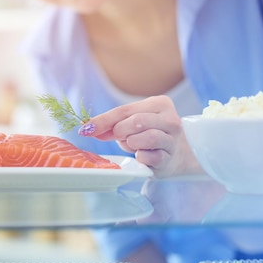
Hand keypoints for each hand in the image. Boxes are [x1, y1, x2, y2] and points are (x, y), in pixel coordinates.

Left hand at [88, 95, 203, 177]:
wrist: (176, 156)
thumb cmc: (150, 134)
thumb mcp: (131, 123)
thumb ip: (112, 124)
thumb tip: (88, 128)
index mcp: (159, 103)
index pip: (124, 110)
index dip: (103, 120)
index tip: (86, 129)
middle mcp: (170, 119)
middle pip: (135, 121)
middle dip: (120, 131)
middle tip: (119, 137)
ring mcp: (173, 140)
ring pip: (145, 138)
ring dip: (131, 143)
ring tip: (133, 145)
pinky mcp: (170, 159)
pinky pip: (148, 157)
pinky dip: (139, 157)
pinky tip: (142, 155)